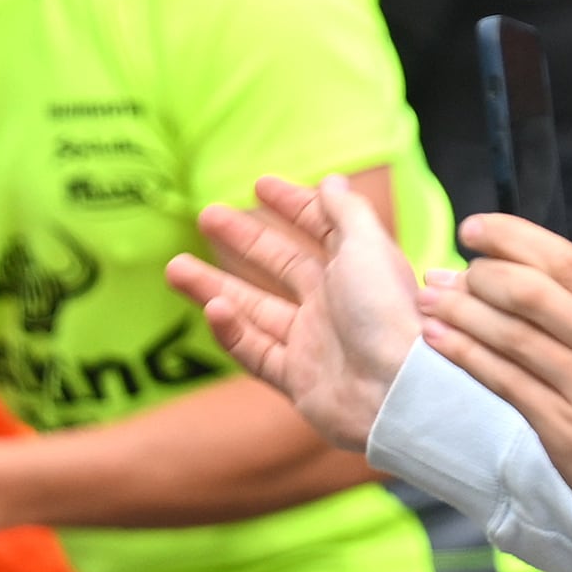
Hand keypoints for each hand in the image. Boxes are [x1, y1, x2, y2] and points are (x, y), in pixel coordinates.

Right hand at [169, 173, 418, 452]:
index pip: (319, 228)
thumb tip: (331, 180)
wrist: (397, 391)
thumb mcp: (368, 246)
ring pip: (254, 308)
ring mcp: (313, 343)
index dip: (292, 204)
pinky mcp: (296, 381)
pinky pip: (254, 352)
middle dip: (242, 240)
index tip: (259, 185)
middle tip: (206, 216)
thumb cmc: (388, 313)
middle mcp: (333, 304)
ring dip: (214, 286)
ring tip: (174, 267)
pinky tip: (212, 309)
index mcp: (356, 269)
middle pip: (279, 264)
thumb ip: (346, 211)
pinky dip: (231, 331)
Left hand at [416, 210, 571, 565]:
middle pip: (530, 291)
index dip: (511, 238)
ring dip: (458, 310)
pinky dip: (463, 354)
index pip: (566, 261)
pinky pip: (503, 382)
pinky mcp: (566, 433)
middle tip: (444, 272)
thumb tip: (561, 279)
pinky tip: (436, 337)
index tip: (474, 229)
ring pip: (510, 335)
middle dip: (476, 274)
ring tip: (427, 297)